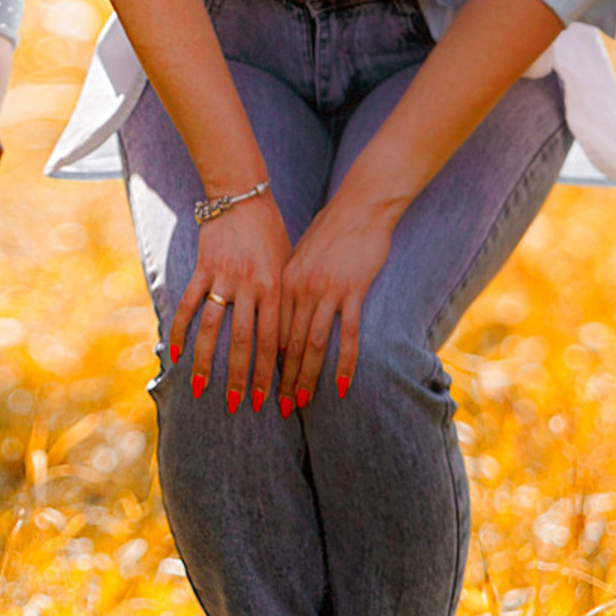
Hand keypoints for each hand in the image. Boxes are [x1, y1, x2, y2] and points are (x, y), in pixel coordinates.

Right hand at [169, 192, 288, 413]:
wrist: (243, 195)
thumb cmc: (272, 232)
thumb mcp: (286, 265)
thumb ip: (283, 301)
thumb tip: (285, 343)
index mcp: (275, 288)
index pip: (274, 341)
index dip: (271, 374)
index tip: (271, 401)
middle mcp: (250, 286)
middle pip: (244, 342)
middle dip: (242, 379)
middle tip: (240, 407)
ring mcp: (224, 277)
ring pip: (213, 329)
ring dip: (207, 363)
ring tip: (201, 390)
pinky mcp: (203, 268)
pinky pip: (189, 304)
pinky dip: (181, 330)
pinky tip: (176, 354)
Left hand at [275, 190, 398, 408]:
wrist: (359, 207)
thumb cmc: (330, 232)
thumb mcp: (299, 258)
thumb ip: (289, 286)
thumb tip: (280, 313)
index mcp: (282, 282)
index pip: (268, 330)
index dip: (262, 362)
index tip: (257, 386)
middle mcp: (299, 289)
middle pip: (286, 343)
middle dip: (279, 379)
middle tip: (273, 408)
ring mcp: (326, 290)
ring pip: (312, 343)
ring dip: (305, 377)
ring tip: (300, 404)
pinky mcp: (353, 290)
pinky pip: (347, 333)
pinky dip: (344, 362)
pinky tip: (341, 385)